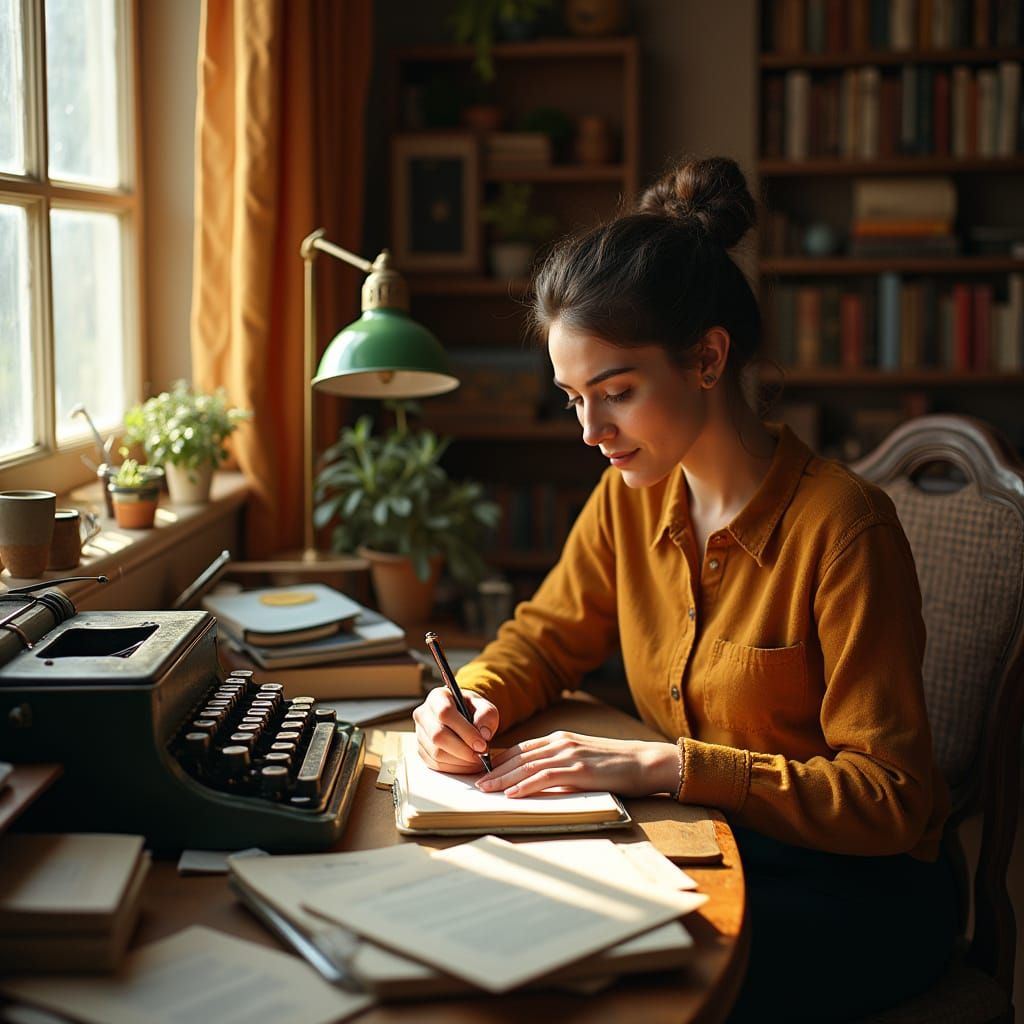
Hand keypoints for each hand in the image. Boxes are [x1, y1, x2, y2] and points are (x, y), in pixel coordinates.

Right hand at [412, 685, 499, 773]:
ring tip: (478, 760)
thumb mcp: (483, 706)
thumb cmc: (471, 710)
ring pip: (436, 753)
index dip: (464, 731)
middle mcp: (423, 715)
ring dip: (461, 761)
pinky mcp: (422, 750)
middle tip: (481, 755)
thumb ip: (487, 715)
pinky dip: (455, 768)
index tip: (482, 744)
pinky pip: (436, 764)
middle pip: (437, 736)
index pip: (445, 713)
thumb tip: (484, 734)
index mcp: (437, 697)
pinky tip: (468, 764)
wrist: (462, 717)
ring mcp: (420, 734)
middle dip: (463, 750)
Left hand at [475, 731, 678, 797]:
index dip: (500, 760)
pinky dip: (526, 785)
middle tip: (475, 783)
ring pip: (527, 766)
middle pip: (519, 756)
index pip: (522, 749)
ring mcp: (570, 754)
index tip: (483, 771)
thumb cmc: (617, 765)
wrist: (645, 761)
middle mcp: (561, 742)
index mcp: (560, 739)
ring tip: (485, 790)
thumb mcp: (583, 759)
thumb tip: (539, 780)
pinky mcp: (579, 769)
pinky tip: (512, 794)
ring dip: (503, 779)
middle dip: (495, 770)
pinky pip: (546, 777)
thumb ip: (561, 765)